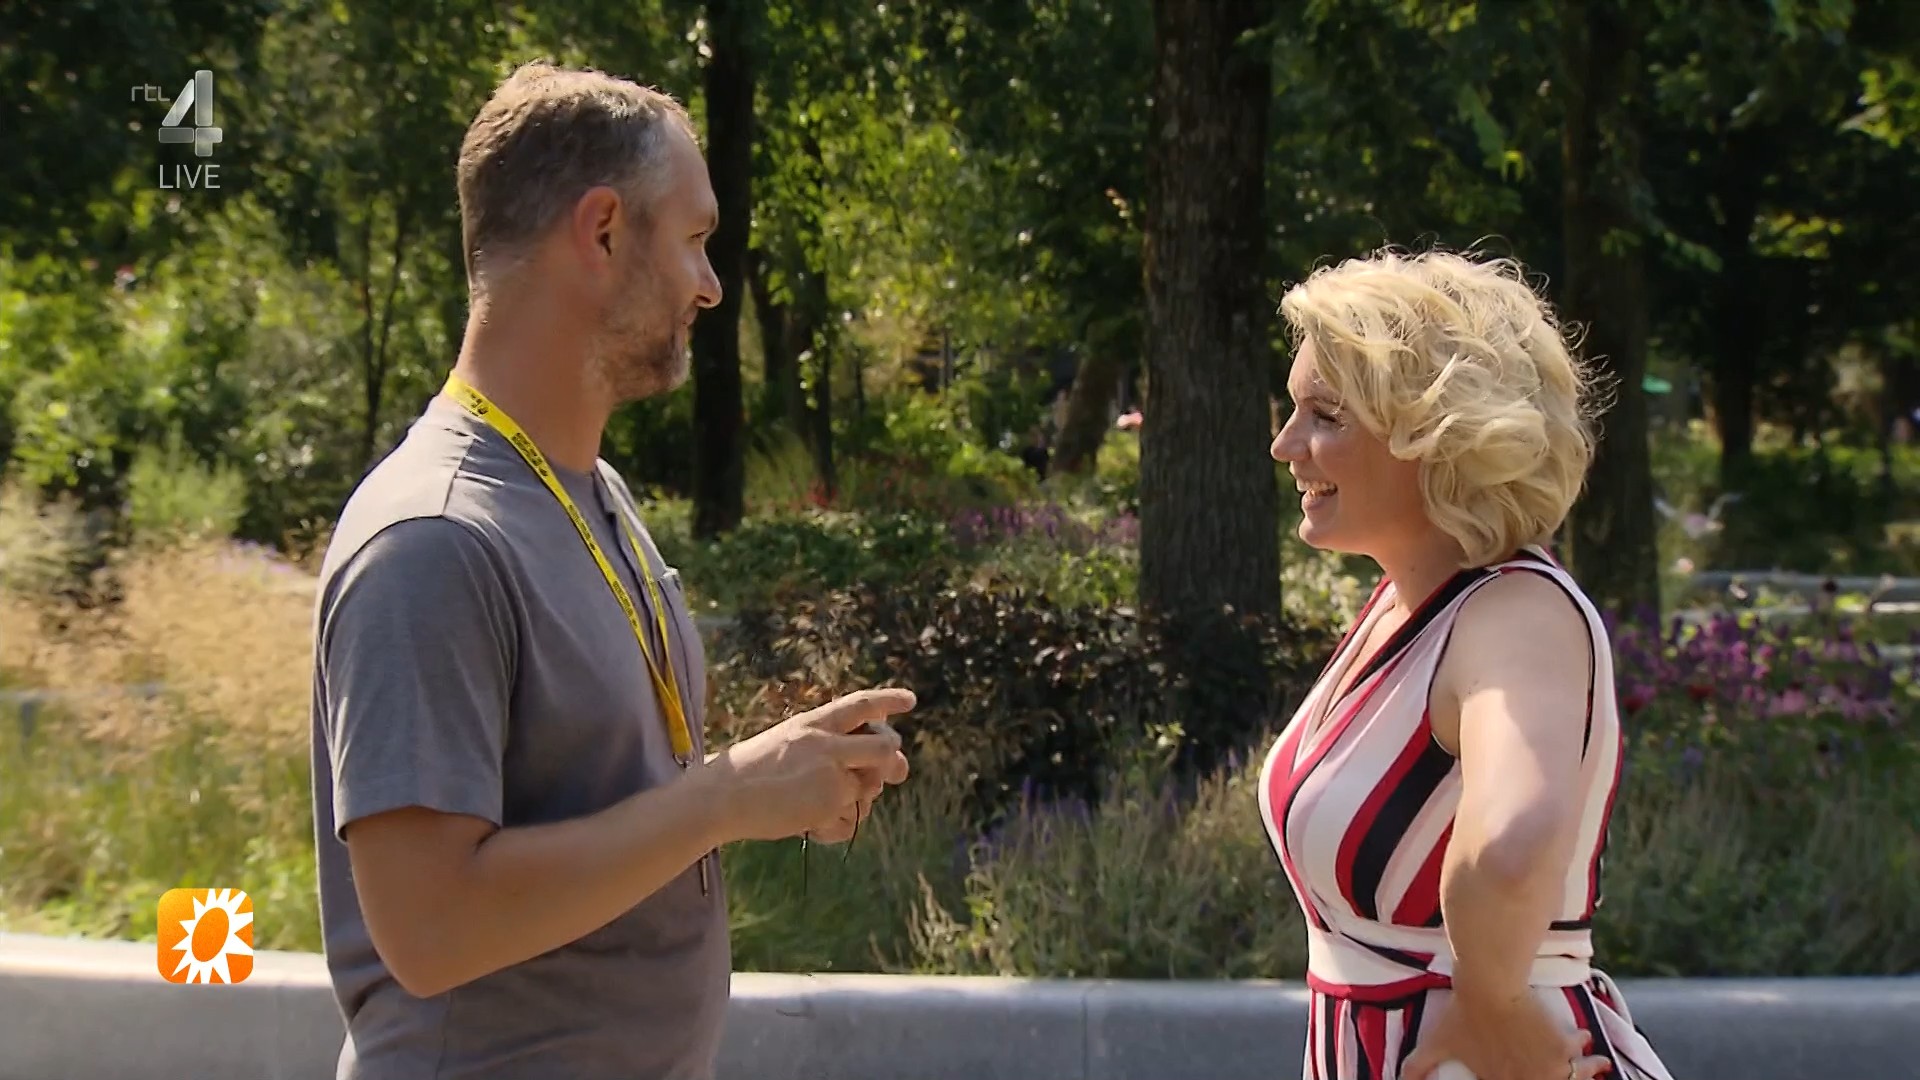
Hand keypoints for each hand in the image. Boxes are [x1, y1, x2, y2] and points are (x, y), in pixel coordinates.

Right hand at [701, 688, 915, 843]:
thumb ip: (828, 745)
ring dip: (856, 801)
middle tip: (892, 772)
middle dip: (892, 762)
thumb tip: (875, 763)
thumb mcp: (788, 740)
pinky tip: (811, 824)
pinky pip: (852, 822)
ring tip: (821, 805)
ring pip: (870, 790)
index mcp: (814, 723)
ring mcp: (830, 777)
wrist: (720, 797)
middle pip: (885, 749)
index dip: (889, 700)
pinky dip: (837, 828)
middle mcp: (827, 746)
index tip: (910, 700)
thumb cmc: (751, 770)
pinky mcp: (827, 808)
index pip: (862, 705)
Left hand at [1402, 991, 1610, 1079]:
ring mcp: (1546, 1069)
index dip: (1523, 1077)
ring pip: (1572, 1078)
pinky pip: (1579, 1053)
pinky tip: (1584, 1039)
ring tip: (1592, 1064)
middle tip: (1556, 1070)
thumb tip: (1399, 1079)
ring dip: (1582, 1071)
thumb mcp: (1434, 1044)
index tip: (1526, 1072)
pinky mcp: (1561, 1048)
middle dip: (1555, 1077)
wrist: (1488, 986)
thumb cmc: (1460, 1015)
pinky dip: (1582, 1047)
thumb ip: (1417, 1066)